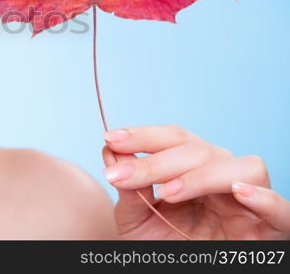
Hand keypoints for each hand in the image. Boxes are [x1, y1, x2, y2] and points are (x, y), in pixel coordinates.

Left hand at [101, 124, 289, 239]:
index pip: (173, 138)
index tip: (110, 138)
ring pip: (239, 166)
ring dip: (200, 175)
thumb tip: (112, 153)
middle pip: (198, 149)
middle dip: (155, 161)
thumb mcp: (137, 220)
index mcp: (192, 167)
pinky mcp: (269, 227)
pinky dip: (263, 197)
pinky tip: (238, 191)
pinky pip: (279, 207)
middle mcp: (221, 175)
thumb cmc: (164, 247)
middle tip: (120, 176)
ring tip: (168, 193)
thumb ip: (129, 188)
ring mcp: (246, 200)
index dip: (143, 135)